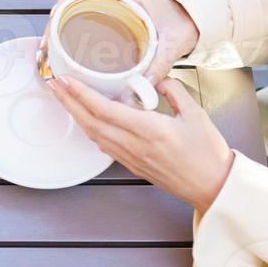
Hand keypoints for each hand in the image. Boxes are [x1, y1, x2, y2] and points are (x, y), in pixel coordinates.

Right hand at [45, 0, 200, 83]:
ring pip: (80, 14)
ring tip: (54, 48)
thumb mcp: (174, 41)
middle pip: (77, 1)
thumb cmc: (186, 21)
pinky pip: (90, 24)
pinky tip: (70, 51)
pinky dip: (76, 35)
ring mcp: (115, 11)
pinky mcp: (116, 24)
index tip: (57, 12)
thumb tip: (143, 85)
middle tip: (50, 40)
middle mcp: (118, 1)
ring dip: (64, 27)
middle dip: (58, 18)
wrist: (197, 20)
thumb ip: (161, 63)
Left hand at [49, 76, 233, 213]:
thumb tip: (158, 79)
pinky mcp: (133, 166)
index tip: (66, 80)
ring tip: (66, 99)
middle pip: (91, 122)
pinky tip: (88, 120)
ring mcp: (132, 158)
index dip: (81, 94)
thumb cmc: (208, 153)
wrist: (213, 187)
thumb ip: (174, 91)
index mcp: (150, 130)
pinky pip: (105, 146)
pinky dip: (92, 130)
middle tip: (54, 85)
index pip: (105, 110)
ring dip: (77, 116)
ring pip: (95, 135)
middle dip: (68, 102)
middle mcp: (135, 145)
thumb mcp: (196, 114)